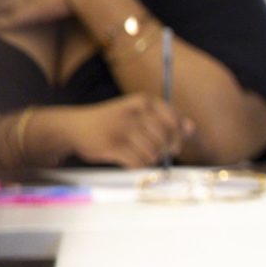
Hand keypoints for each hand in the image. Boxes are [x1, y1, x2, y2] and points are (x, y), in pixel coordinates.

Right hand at [52, 95, 191, 167]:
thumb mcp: (138, 111)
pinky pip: (138, 163)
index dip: (177, 136)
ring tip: (137, 153)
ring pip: (153, 153)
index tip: (172, 144)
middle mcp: (134, 113)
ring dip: (149, 159)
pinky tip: (129, 160)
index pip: (175, 121)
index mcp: (144, 101)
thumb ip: (166, 118)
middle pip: (166, 140)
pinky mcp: (112, 146)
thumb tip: (192, 129)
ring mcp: (122, 129)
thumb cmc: (113, 121)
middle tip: (152, 151)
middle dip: (163, 150)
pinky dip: (137, 165)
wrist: (74, 127)